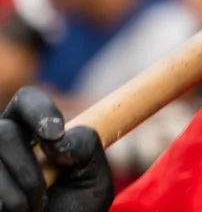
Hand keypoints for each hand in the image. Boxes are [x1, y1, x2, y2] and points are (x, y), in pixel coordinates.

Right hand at [0, 87, 112, 211]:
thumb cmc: (73, 211)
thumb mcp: (94, 180)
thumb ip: (87, 148)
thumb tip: (60, 140)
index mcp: (33, 131)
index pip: (27, 100)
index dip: (39, 111)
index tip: (56, 135)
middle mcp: (4, 144)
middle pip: (4, 131)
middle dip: (28, 167)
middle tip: (44, 193)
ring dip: (20, 187)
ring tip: (35, 207)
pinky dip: (9, 201)